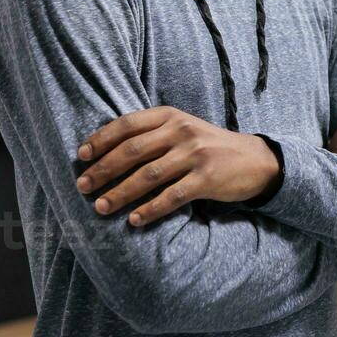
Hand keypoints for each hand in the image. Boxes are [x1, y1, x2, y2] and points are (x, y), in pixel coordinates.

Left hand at [75, 106, 280, 226]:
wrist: (254, 159)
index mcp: (170, 116)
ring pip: (148, 175)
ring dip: (121, 193)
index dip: (101, 140)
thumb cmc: (209, 146)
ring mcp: (195, 154)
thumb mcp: (183, 129)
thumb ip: (152, 134)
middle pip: (133, 150)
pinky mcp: (207, 178)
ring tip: (101, 207)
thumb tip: (106, 153)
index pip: (128, 125)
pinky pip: (172, 196)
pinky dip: (151, 209)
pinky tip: (135, 220)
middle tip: (83, 187)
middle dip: (103, 170)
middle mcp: (181, 131)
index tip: (82, 156)